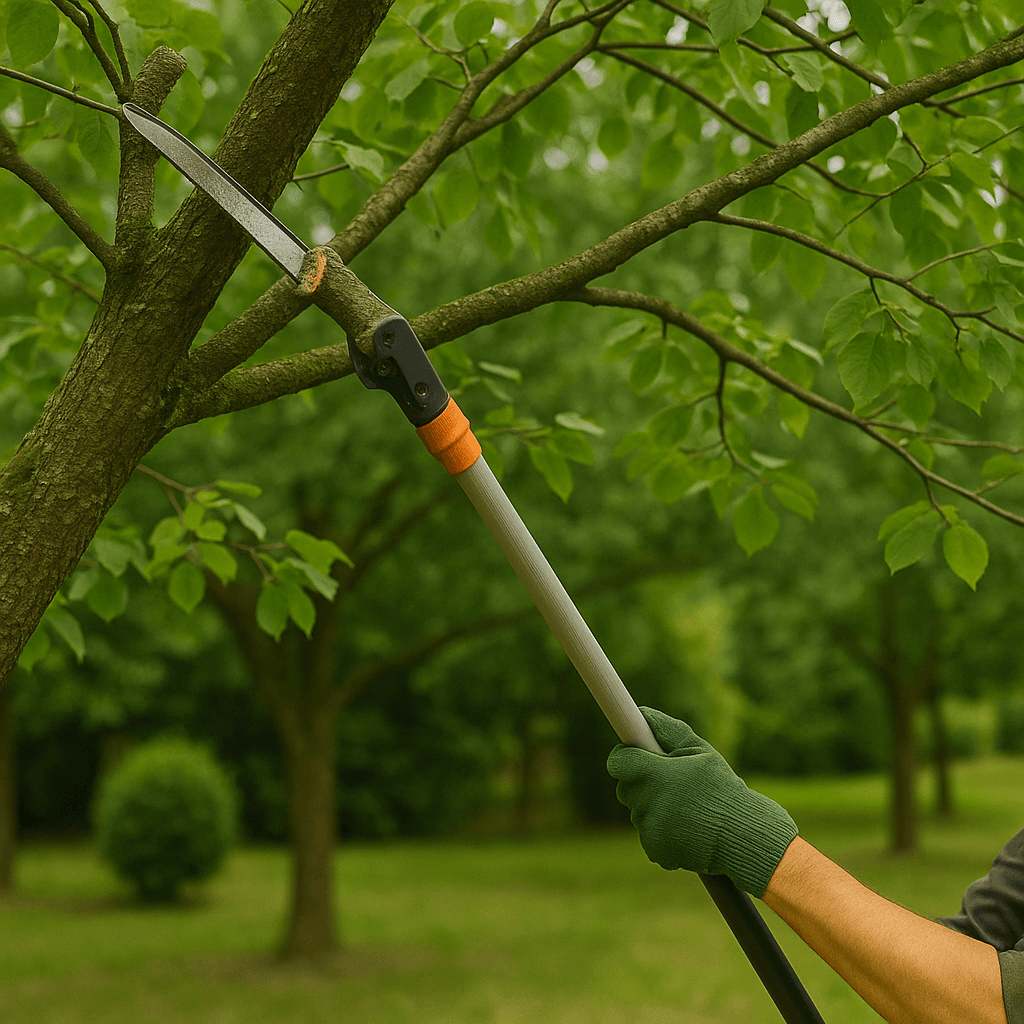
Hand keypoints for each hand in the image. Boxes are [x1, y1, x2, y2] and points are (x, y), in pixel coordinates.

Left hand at [607, 707, 797, 897]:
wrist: (743, 836)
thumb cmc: (723, 789)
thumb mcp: (701, 751)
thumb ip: (668, 730)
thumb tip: (643, 712)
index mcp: (655, 775)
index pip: (618, 762)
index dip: (627, 756)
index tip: (638, 756)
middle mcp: (648, 804)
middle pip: (626, 788)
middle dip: (642, 783)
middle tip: (670, 783)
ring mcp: (650, 830)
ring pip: (638, 812)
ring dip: (654, 808)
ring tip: (686, 808)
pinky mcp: (655, 850)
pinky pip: (649, 835)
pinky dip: (662, 832)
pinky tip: (686, 828)